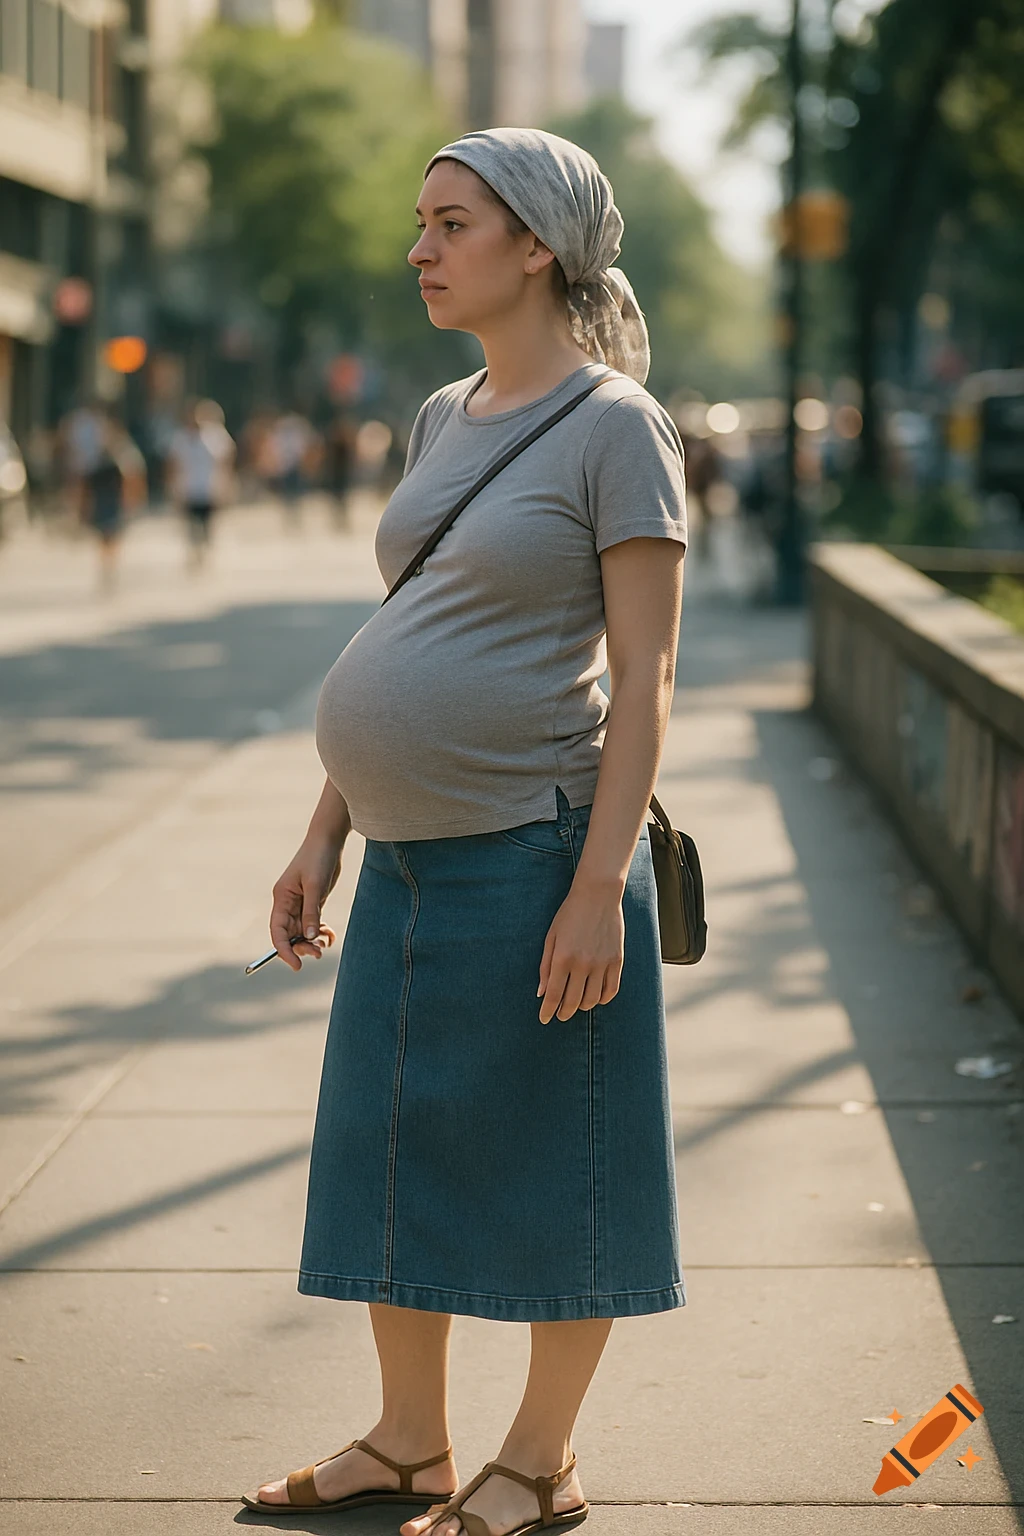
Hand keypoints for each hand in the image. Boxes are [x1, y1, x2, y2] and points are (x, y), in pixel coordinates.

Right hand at [270, 836, 342, 971]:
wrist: (329, 840)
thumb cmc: (318, 858)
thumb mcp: (315, 885)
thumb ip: (311, 912)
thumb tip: (309, 938)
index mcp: (281, 898)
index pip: (278, 931)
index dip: (284, 950)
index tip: (296, 965)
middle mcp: (288, 903)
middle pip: (290, 935)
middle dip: (302, 947)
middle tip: (319, 953)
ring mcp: (300, 903)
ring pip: (303, 932)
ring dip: (313, 941)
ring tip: (327, 943)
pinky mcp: (313, 902)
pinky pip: (314, 924)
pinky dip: (321, 932)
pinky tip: (330, 935)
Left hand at [537, 876, 623, 1023]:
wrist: (598, 895)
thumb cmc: (570, 914)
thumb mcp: (551, 937)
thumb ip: (546, 967)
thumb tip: (541, 994)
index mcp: (563, 957)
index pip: (554, 995)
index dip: (547, 1011)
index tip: (544, 1019)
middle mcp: (583, 964)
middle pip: (572, 1002)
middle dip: (563, 1013)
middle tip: (559, 1015)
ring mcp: (602, 963)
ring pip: (592, 1000)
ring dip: (581, 1007)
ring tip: (576, 1004)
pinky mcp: (617, 961)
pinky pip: (611, 990)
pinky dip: (602, 999)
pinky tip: (595, 997)